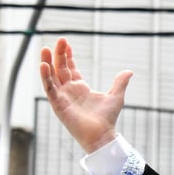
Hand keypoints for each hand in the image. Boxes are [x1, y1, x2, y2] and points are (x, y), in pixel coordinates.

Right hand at [40, 37, 132, 153]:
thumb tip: (129, 71)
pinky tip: (44, 66)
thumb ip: (120, 82)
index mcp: (80, 88)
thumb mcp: (116, 96)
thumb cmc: (107, 118)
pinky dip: (46, 78)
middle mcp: (69, 91)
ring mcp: (62, 98)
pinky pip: (49, 89)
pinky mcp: (58, 105)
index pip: (70, 68)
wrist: (103, 135)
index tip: (66, 43)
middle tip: (60, 39)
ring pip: (51, 77)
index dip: (68, 56)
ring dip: (47, 63)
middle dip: (59, 54)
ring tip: (44, 49)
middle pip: (60, 69)